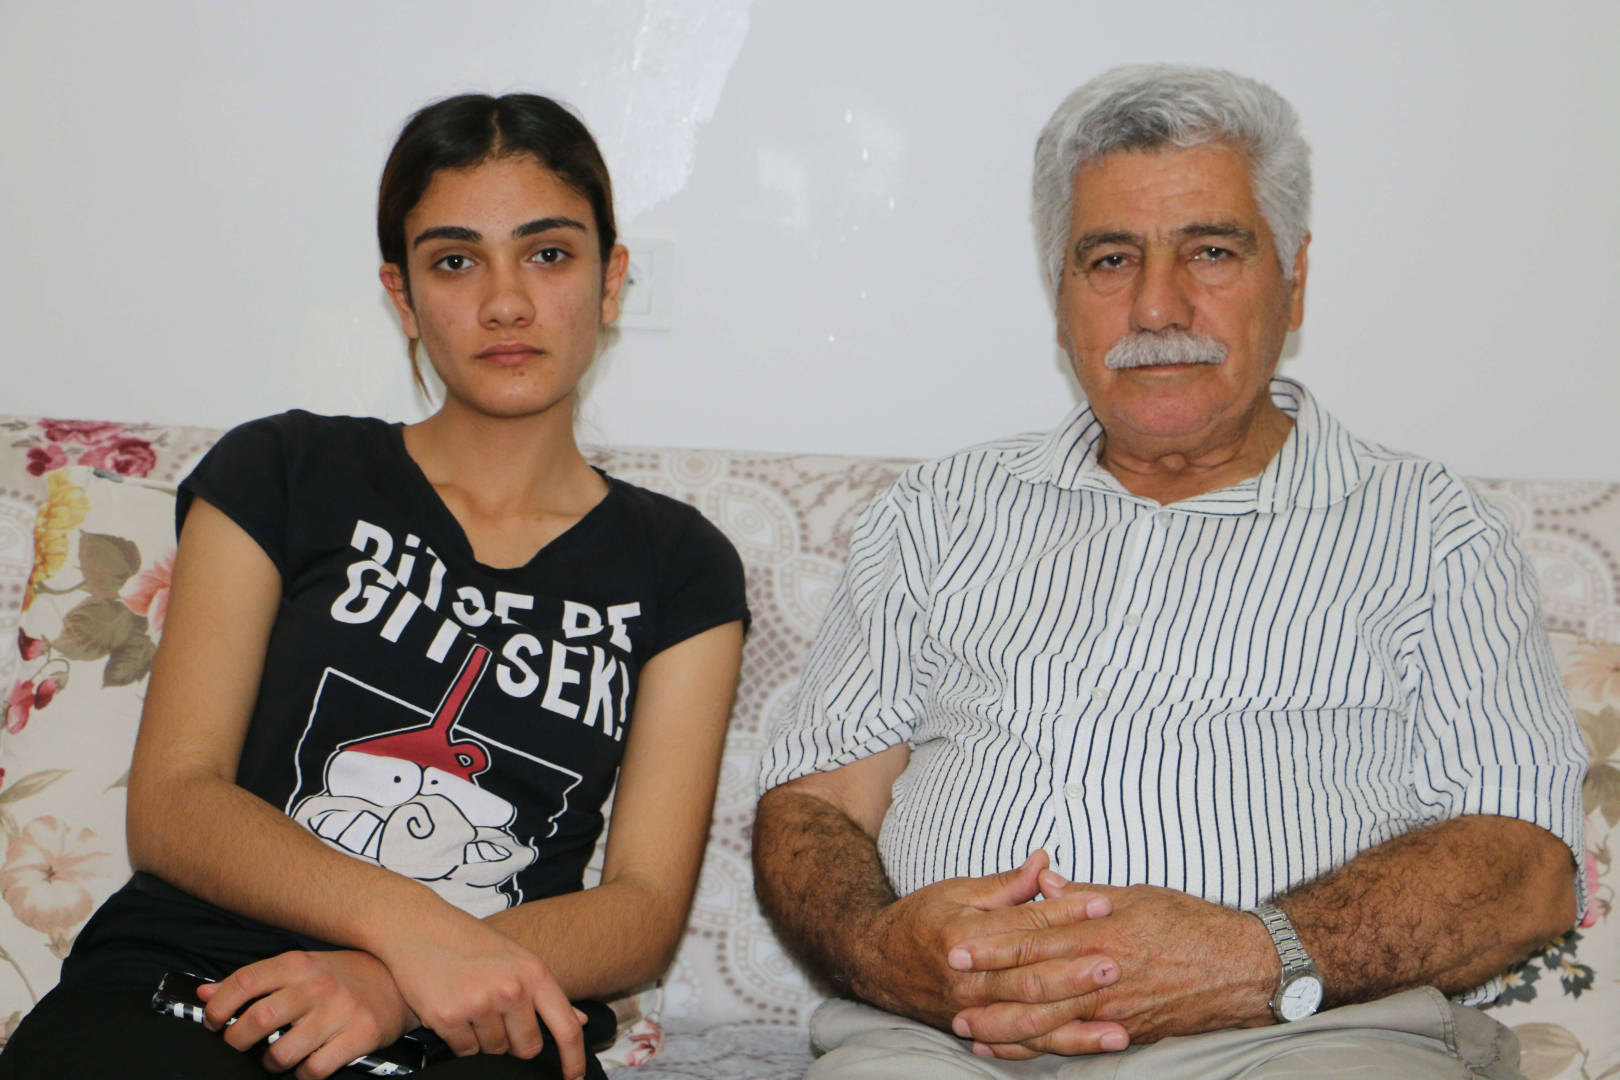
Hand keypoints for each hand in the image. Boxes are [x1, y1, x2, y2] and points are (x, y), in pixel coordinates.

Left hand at [198, 949, 416, 1079]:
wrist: (399, 982)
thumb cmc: (344, 976)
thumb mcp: (301, 968)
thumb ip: (254, 981)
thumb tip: (204, 994)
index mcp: (299, 964)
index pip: (245, 981)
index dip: (220, 1006)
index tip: (214, 1022)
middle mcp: (318, 985)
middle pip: (259, 1019)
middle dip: (238, 1040)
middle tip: (241, 1044)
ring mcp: (340, 1011)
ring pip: (282, 1052)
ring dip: (272, 1062)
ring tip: (279, 1055)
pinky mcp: (360, 1036)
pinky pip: (314, 1070)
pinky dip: (303, 1074)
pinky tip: (308, 1063)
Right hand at [370, 905, 587, 1079]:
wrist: (419, 925)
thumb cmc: (471, 942)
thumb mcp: (516, 957)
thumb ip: (546, 993)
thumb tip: (581, 1022)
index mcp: (534, 973)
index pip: (566, 1028)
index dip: (574, 1060)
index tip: (574, 1079)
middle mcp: (511, 989)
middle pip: (527, 1047)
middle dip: (514, 1044)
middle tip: (495, 1017)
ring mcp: (479, 1003)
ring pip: (493, 1050)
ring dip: (483, 1039)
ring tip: (469, 1004)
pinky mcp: (448, 1016)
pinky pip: (465, 1051)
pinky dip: (459, 1040)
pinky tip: (452, 1011)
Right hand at [850, 851, 1123, 1050]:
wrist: (874, 961)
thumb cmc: (919, 920)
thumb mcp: (958, 891)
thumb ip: (1006, 884)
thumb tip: (1045, 862)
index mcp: (963, 935)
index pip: (1023, 925)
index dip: (1065, 914)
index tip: (1103, 904)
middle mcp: (967, 978)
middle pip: (1030, 978)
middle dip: (1077, 973)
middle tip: (1117, 963)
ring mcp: (971, 1011)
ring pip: (1030, 1021)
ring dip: (1077, 1024)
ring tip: (1119, 1023)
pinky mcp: (976, 1032)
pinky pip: (1020, 1044)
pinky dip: (1055, 1046)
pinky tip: (1087, 1044)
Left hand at [949, 870, 1279, 1058]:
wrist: (1243, 967)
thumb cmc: (1190, 923)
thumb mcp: (1135, 894)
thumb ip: (1082, 892)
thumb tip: (1041, 878)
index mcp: (1102, 931)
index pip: (1036, 936)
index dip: (994, 942)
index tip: (958, 943)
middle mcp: (1103, 972)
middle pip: (1033, 980)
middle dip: (987, 985)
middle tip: (948, 985)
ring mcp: (1112, 1008)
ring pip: (1046, 1020)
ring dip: (1002, 1023)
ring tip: (965, 1025)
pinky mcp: (1124, 1033)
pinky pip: (1071, 1044)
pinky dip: (1036, 1047)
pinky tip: (1008, 1048)